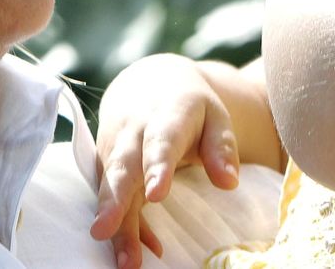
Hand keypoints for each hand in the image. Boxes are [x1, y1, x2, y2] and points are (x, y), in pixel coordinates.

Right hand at [91, 54, 240, 267]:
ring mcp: (114, 150)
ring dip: (113, 224)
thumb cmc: (188, 106)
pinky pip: (111, 198)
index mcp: (166, 114)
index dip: (157, 167)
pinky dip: (122, 226)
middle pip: (122, 167)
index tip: (156, 194)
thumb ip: (222, 147)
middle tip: (105, 231)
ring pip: (110, 189)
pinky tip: (134, 254)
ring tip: (124, 262)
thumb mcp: (214, 116)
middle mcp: (133, 132)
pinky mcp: (105, 167)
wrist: (148, 84)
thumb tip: (229, 182)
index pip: (161, 141)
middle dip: (114, 200)